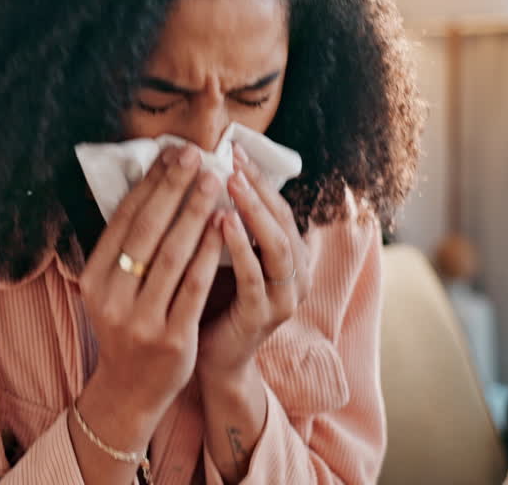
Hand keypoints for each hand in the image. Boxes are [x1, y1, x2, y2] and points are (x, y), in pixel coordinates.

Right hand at [75, 144, 223, 445]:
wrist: (131, 389)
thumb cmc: (128, 325)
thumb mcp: (112, 288)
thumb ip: (126, 247)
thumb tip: (152, 184)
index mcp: (93, 279)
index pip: (124, 220)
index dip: (149, 183)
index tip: (171, 154)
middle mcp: (112, 297)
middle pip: (147, 231)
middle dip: (173, 188)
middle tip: (195, 156)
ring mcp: (141, 320)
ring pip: (172, 254)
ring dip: (195, 212)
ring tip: (214, 181)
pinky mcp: (172, 338)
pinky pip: (194, 285)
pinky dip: (209, 252)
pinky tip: (224, 226)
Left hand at [196, 144, 309, 381]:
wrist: (211, 358)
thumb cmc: (214, 300)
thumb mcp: (224, 255)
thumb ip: (227, 221)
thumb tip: (210, 170)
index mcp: (289, 256)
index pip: (279, 206)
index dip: (258, 177)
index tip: (234, 149)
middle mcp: (296, 274)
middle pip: (282, 219)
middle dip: (257, 187)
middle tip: (233, 159)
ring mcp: (284, 297)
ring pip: (276, 244)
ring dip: (253, 210)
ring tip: (230, 182)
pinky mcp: (263, 315)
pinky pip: (255, 276)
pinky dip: (239, 246)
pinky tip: (220, 223)